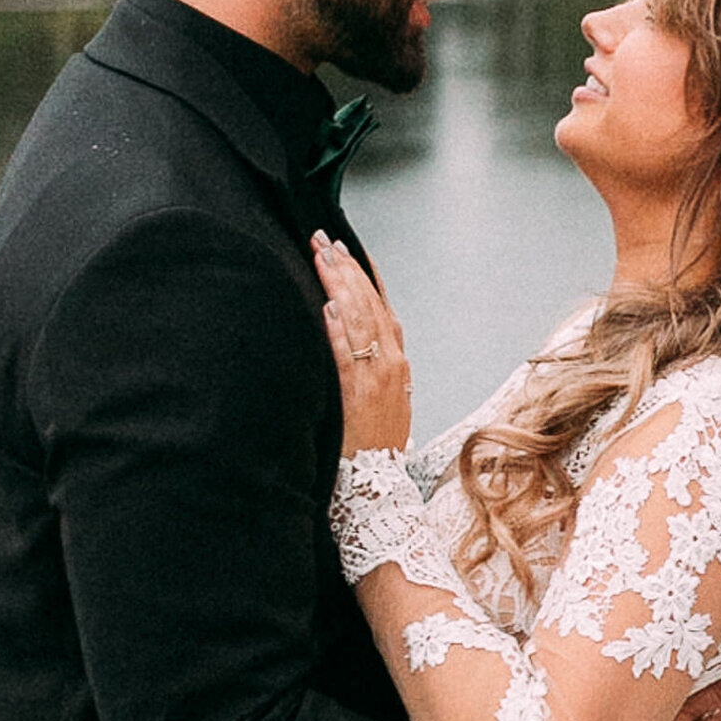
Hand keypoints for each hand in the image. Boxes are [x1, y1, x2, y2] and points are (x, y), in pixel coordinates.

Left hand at [312, 233, 411, 454]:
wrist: (380, 480)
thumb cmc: (376, 440)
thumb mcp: (384, 394)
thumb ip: (370, 359)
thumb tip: (342, 324)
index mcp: (398, 360)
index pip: (381, 305)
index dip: (363, 274)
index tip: (345, 249)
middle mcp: (392, 362)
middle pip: (369, 303)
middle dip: (346, 268)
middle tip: (324, 240)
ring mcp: (378, 376)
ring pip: (359, 320)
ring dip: (339, 286)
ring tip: (322, 258)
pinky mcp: (359, 393)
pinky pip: (348, 355)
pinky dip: (338, 330)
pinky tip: (326, 308)